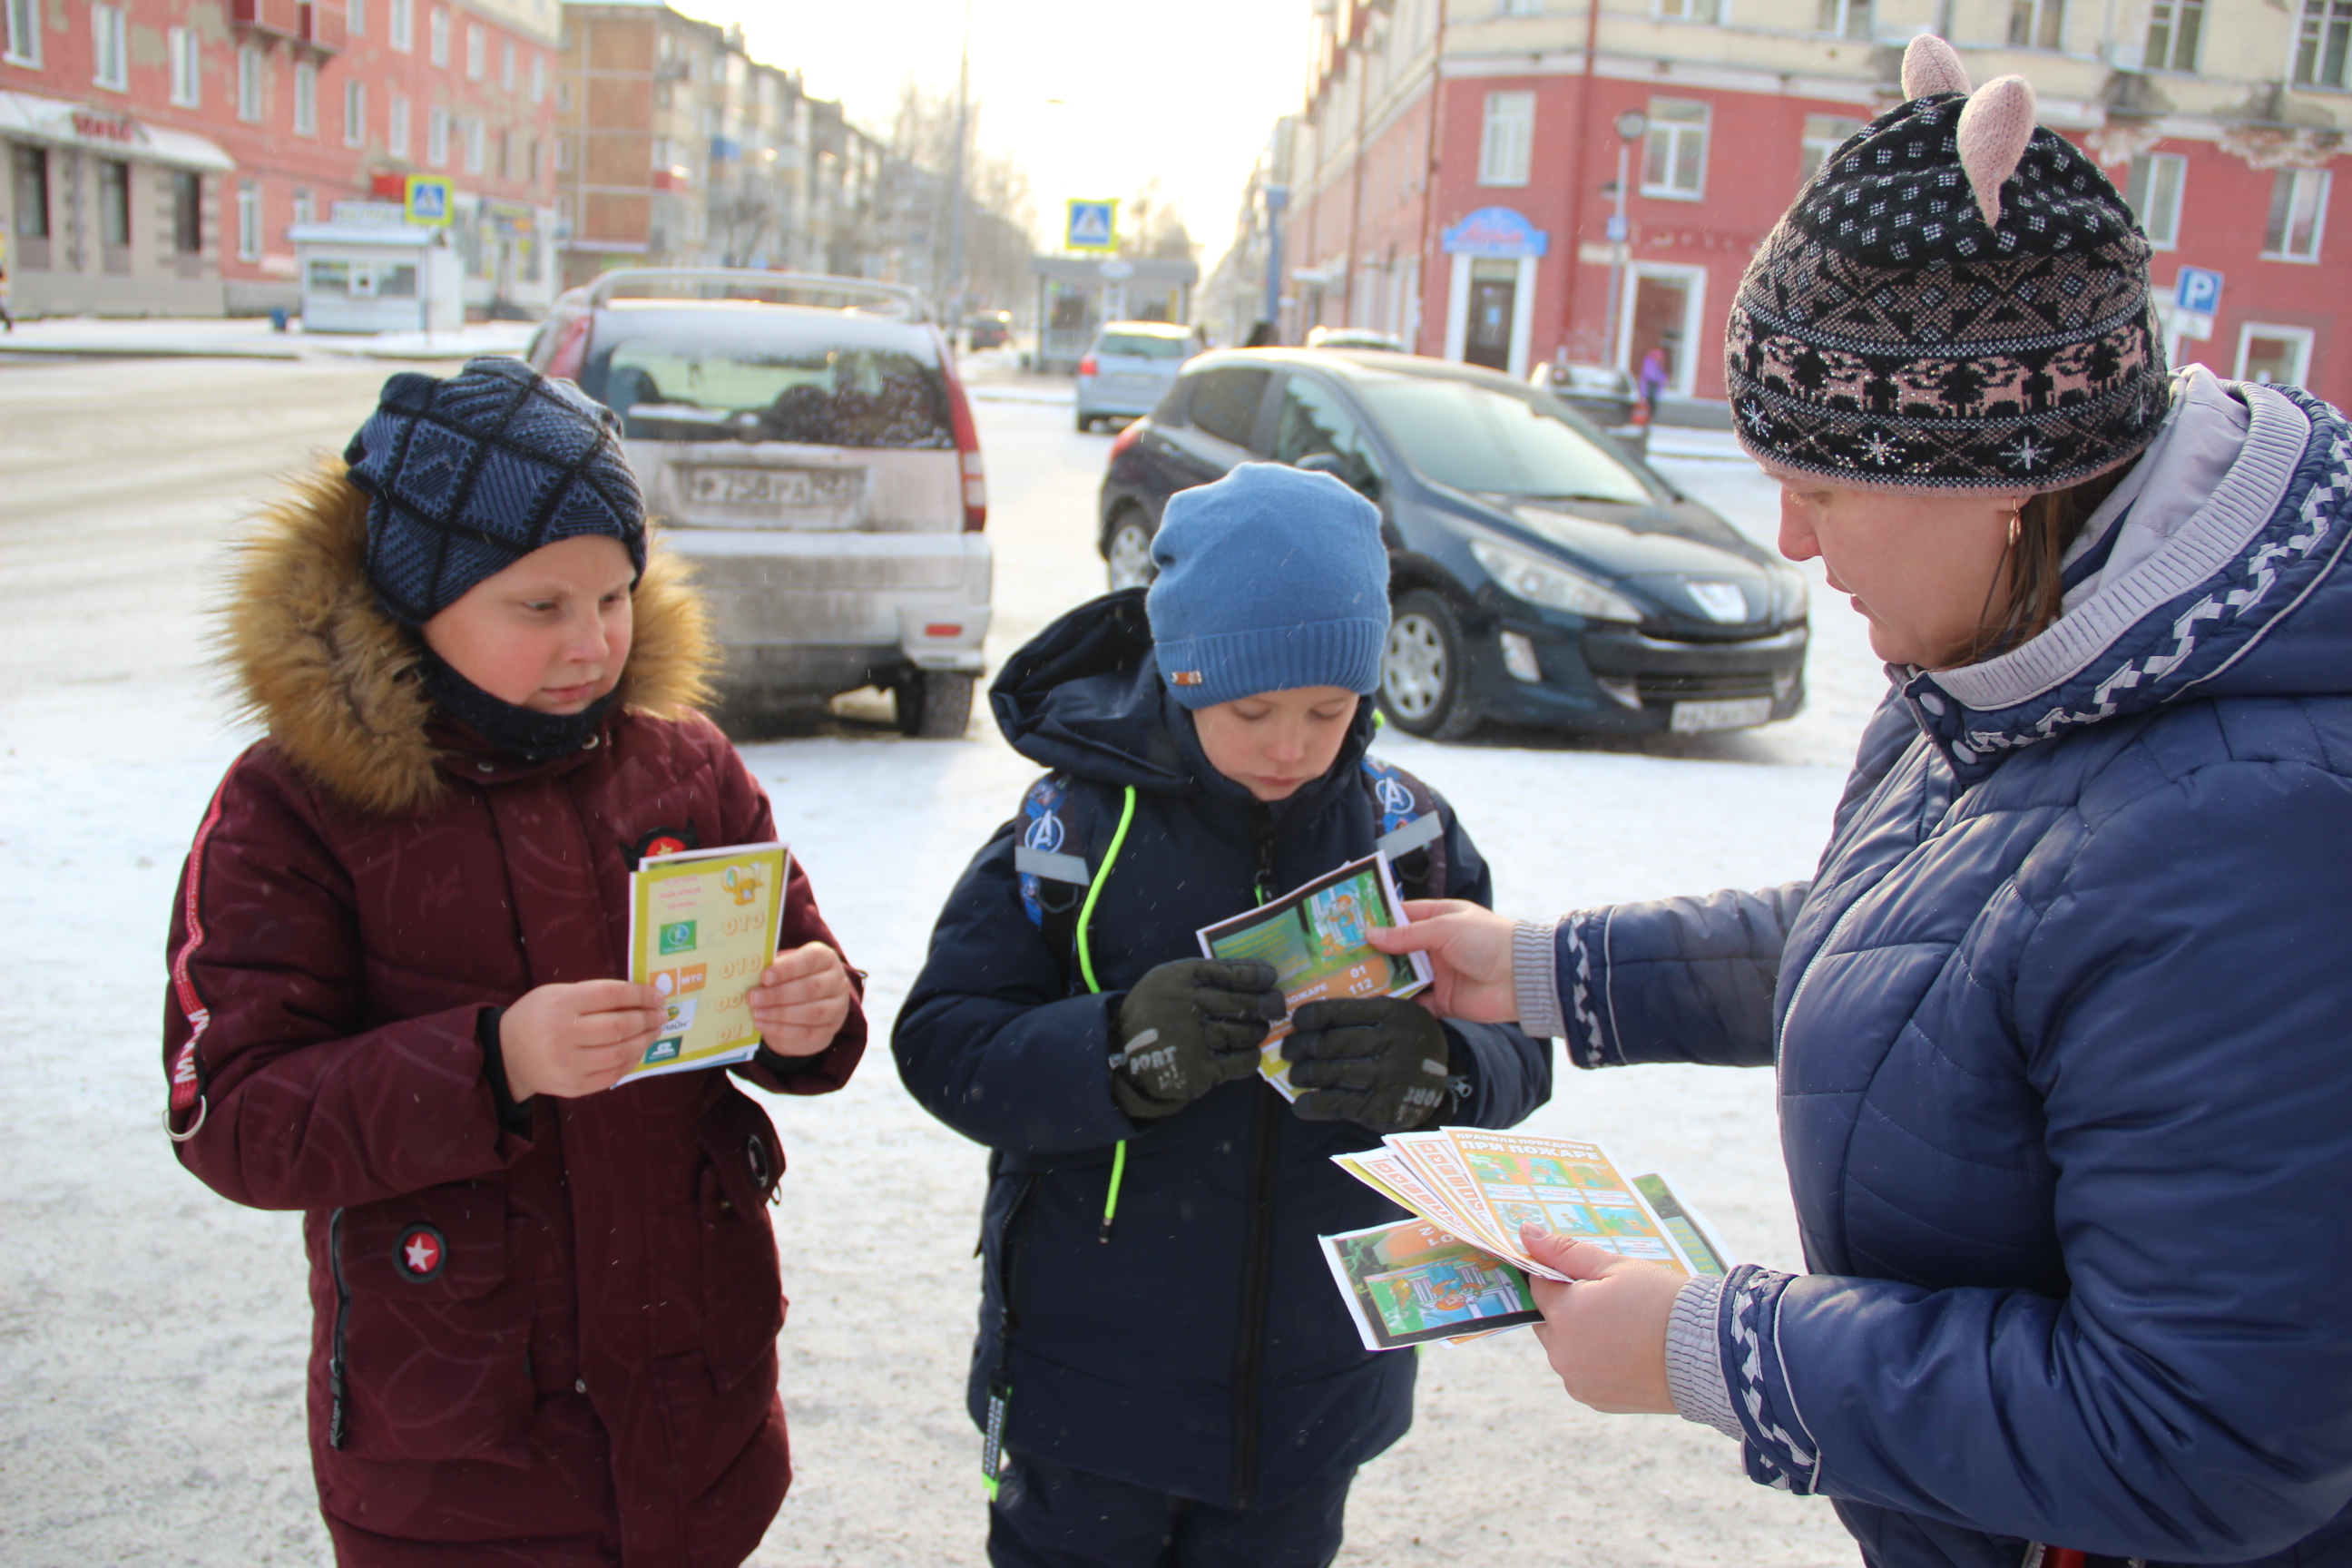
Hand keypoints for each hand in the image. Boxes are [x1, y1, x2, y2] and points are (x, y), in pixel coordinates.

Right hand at [500, 979, 666, 1099]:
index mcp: (561, 1004)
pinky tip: (638, 1050)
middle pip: (620, 1026)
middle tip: (661, 1014)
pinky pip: (613, 1074)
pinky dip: (632, 1061)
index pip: (612, 995)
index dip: (640, 995)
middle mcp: (564, 1035)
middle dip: (648, 1018)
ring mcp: (569, 1064)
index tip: (657, 995)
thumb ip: (594, 994)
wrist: (507, 1054)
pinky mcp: (574, 1087)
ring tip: (655, 1030)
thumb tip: (640, 997)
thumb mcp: (558, 993)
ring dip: (645, 1040)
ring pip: (621, 1053)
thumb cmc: (538, 1016)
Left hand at [748, 941, 853, 1057]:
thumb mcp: (784, 968)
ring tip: (756, 1013)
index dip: (787, 969)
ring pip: (811, 1012)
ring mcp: (838, 1007)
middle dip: (779, 994)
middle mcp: (838, 981)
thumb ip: (773, 968)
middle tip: (753, 998)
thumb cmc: (791, 980)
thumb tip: (751, 973)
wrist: (807, 1008)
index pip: (810, 960)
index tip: (765, 977)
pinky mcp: (830, 1030)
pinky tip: (763, 1025)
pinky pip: (807, 1032)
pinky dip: (782, 1030)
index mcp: (826, 958)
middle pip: (811, 988)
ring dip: (779, 1014)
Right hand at [1110, 960, 1284, 1118]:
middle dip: (1267, 1003)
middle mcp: (1185, 1007)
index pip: (1225, 971)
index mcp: (1177, 979)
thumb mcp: (1164, 981)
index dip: (1253, 973)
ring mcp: (1192, 1040)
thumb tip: (1249, 973)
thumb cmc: (1153, 1012)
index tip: (1271, 976)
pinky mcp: (1197, 1070)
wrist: (1122, 1054)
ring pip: (1242, 1032)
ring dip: (1258, 1030)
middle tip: (1277, 1006)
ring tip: (1261, 1029)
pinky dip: (1250, 1057)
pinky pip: (1238, 1063)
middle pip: (1240, 1002)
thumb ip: (1198, 976)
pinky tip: (1251, 1053)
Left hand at [1283, 997, 1451, 1130]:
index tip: (1297, 1021)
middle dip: (1300, 1047)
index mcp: (1393, 1013)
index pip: (1339, 1011)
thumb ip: (1366, 1012)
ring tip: (1295, 1075)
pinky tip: (1300, 1104)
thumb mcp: (1400, 1017)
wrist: (1442, 1087)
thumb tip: (1309, 1015)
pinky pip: (1338, 1104)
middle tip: (1288, 1050)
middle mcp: (1392, 1042)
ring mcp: (1388, 1077)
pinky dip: (1313, 1105)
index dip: (1310, 1016)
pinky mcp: (1383, 1107)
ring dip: (1303, 1075)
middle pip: (1329, 1043)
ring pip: (1330, 1073)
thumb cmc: (1408, 1045)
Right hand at [1366, 900, 1518, 1022]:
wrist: (1523, 979)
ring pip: (1403, 976)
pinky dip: (1398, 1003)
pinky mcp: (1443, 1001)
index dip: (1379, 920)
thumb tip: (1371, 934)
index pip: (1403, 916)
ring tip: (1351, 981)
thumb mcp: (1445, 927)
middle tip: (1343, 957)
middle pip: (1398, 949)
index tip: (1351, 924)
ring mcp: (1439, 974)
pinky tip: (1375, 1003)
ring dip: (1382, 979)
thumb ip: (1407, 934)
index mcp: (1442, 918)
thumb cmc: (1489, 941)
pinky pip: (1415, 1002)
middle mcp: (1438, 945)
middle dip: (1374, 953)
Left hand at [1522, 1223, 1681, 1414]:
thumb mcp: (1617, 1266)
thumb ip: (1566, 1252)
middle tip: (1612, 1302)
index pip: (1539, 1285)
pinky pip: (1582, 1373)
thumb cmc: (1662, 1302)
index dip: (1561, 1276)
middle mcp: (1562, 1353)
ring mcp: (1578, 1381)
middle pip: (1549, 1320)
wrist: (1707, 1354)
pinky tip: (1626, 1352)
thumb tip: (1526, 1233)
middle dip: (1569, 1308)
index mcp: (1563, 1315)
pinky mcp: (1595, 1400)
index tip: (1587, 1277)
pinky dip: (1595, 1362)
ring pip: (1564, 1348)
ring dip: (1580, 1336)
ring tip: (1624, 1328)